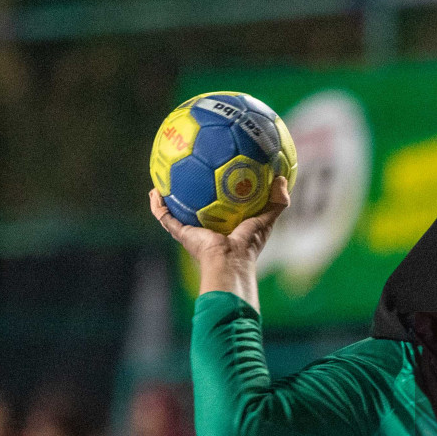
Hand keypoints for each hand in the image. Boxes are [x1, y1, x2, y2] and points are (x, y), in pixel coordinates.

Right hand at [149, 176, 288, 301]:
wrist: (230, 260)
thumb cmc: (249, 244)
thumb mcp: (267, 219)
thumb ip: (277, 201)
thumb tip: (282, 178)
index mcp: (225, 225)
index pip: (219, 208)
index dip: (216, 194)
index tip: (212, 175)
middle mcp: (206, 229)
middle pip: (194, 210)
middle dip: (188, 196)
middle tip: (183, 175)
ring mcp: (192, 232)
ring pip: (174, 214)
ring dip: (166, 200)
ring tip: (160, 183)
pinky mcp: (181, 234)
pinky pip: (165, 218)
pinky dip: (157, 207)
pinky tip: (154, 192)